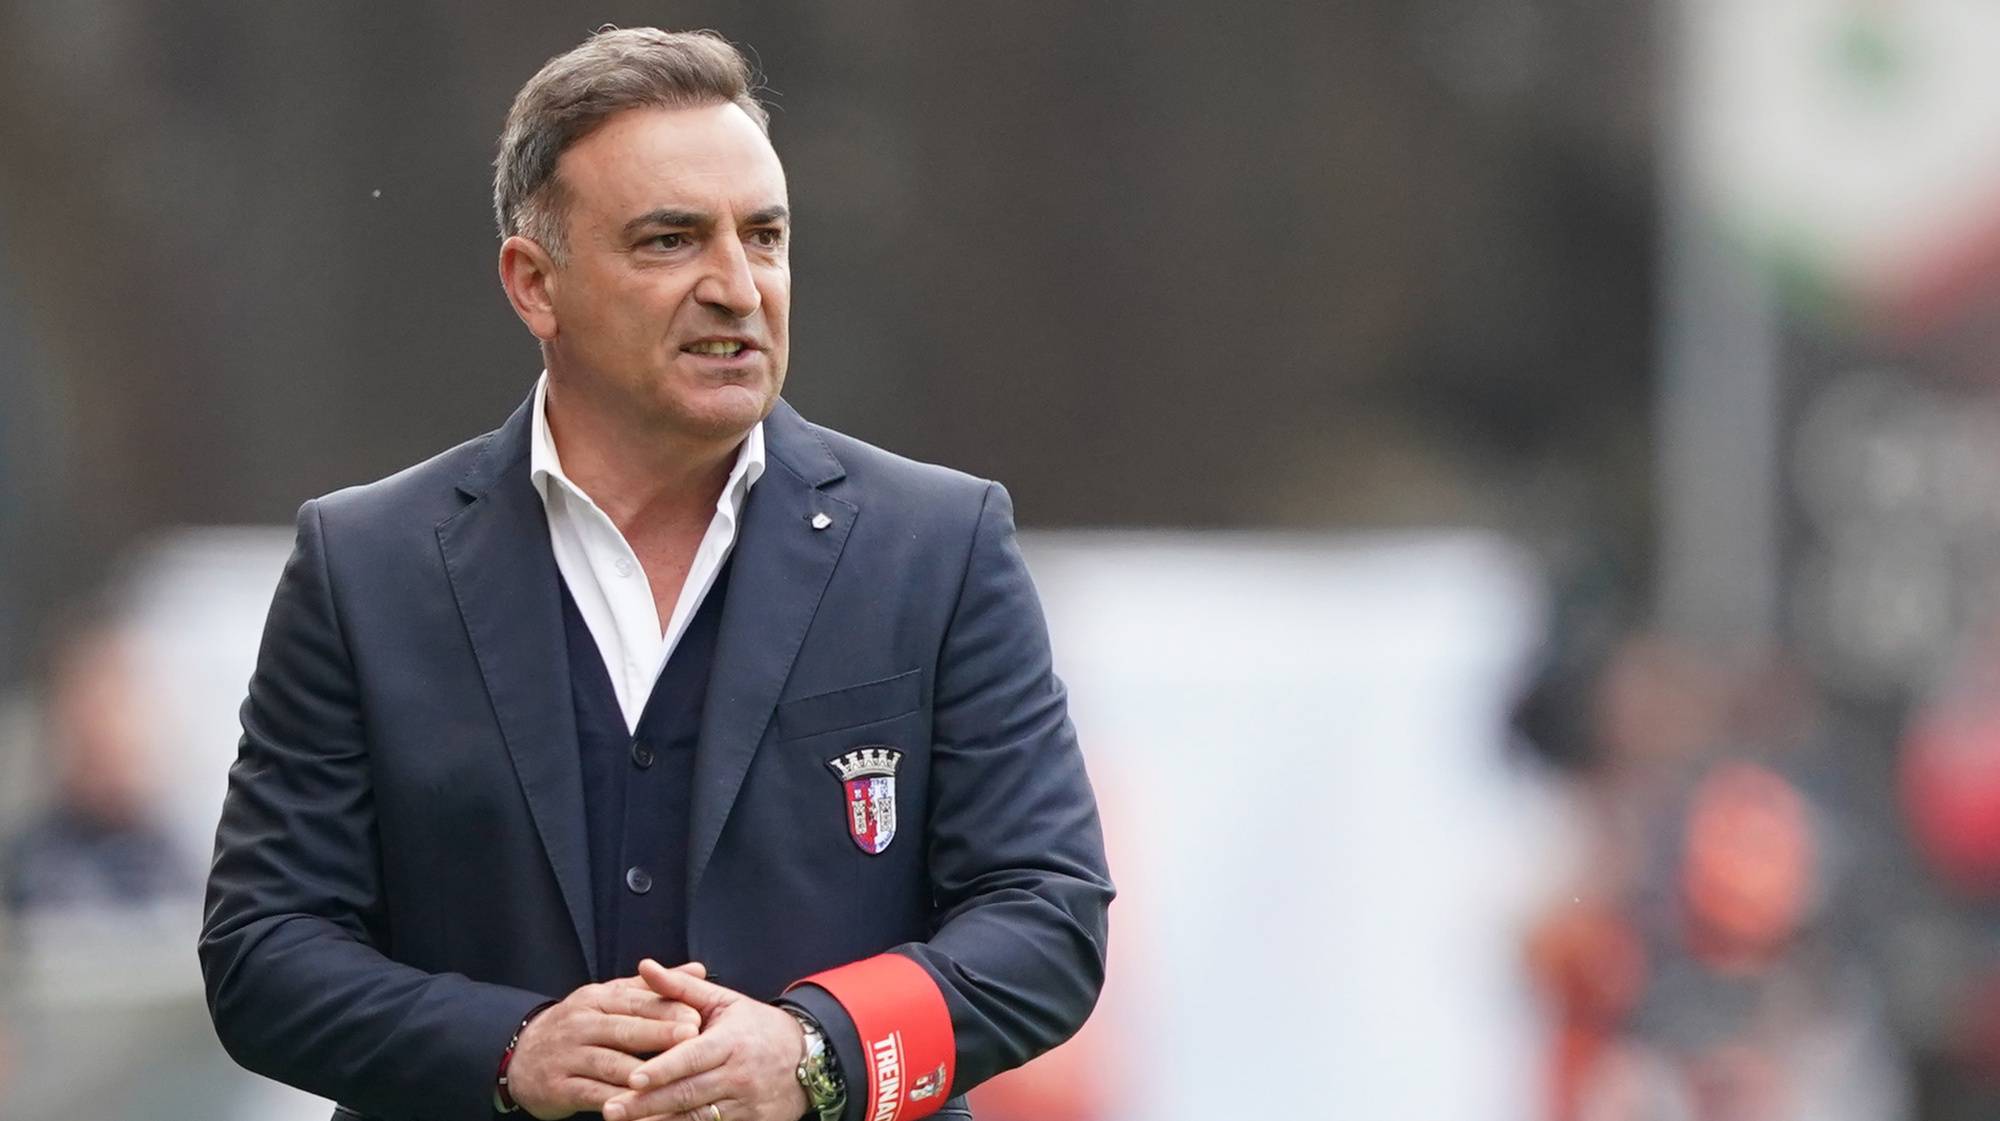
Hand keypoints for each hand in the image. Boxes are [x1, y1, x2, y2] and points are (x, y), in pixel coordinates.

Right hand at [508, 963, 708, 1119]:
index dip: (666, 1009)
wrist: (520, 1057)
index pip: (634, 1001)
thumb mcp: (609, 998)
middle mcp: (581, 1024)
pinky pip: (591, 1095)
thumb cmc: (579, 1027)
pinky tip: (638, 1108)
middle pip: (623, 1030)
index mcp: (597, 999)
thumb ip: (653, 987)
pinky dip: (616, 1102)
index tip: (697, 1016)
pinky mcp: (558, 1087)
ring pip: (608, 1064)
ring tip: (670, 1077)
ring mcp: (567, 1056)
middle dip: (659, 1034)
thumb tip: (699, 969)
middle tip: (692, 1039)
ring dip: (641, 1072)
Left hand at [602, 959, 808, 1120]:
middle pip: (688, 1094)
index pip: (693, 1057)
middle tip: (612, 1110)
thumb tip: (645, 966)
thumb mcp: (724, 1000)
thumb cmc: (757, 1027)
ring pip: (696, 1118)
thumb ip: (681, 987)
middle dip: (647, 1104)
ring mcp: (746, 1104)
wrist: (809, 1058)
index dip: (663, 1070)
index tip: (633, 1079)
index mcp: (731, 1041)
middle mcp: (739, 1075)